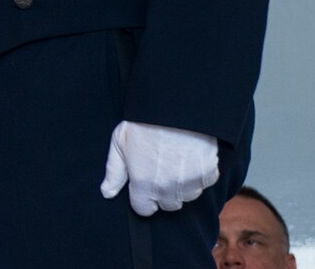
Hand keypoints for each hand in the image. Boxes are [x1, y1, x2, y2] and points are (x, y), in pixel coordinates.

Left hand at [99, 120, 218, 215]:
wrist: (175, 105)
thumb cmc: (143, 122)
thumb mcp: (120, 143)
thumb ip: (114, 172)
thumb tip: (107, 193)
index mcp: (143, 182)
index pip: (143, 209)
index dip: (143, 198)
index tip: (144, 185)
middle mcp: (166, 187)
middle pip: (167, 205)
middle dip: (163, 192)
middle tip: (162, 169)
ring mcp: (189, 182)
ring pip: (187, 196)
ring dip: (183, 185)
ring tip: (177, 161)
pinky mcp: (208, 173)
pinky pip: (204, 183)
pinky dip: (200, 174)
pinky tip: (192, 156)